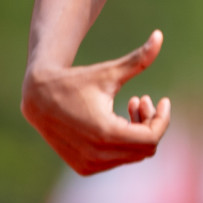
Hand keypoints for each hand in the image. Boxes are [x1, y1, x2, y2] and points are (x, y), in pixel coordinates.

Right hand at [21, 30, 171, 174]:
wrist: (38, 98)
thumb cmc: (76, 82)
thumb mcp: (109, 72)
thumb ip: (138, 59)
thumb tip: (160, 35)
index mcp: (106, 133)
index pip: (152, 138)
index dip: (163, 119)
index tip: (164, 100)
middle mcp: (98, 154)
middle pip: (146, 148)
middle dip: (151, 122)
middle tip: (141, 98)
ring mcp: (89, 164)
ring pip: (133, 156)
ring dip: (138, 131)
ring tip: (130, 104)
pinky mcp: (83, 167)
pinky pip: (118, 160)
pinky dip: (124, 142)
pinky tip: (116, 119)